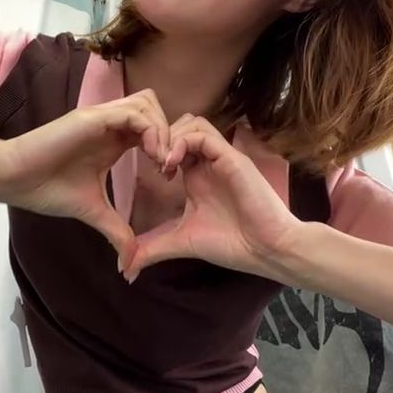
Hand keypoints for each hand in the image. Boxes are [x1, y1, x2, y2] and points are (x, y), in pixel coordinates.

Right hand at [1, 90, 169, 262]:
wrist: (15, 180)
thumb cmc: (47, 189)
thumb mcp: (93, 211)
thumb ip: (116, 231)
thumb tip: (129, 264)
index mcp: (111, 141)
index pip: (151, 128)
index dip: (166, 147)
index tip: (166, 175)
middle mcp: (109, 124)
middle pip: (154, 108)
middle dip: (169, 134)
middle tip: (168, 165)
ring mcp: (101, 117)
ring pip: (148, 103)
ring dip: (162, 130)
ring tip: (160, 160)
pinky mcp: (92, 117)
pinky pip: (133, 112)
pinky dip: (150, 130)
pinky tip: (150, 156)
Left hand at [123, 115, 303, 282]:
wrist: (267, 250)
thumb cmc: (231, 245)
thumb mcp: (181, 243)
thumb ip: (153, 250)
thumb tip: (126, 269)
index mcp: (196, 177)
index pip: (172, 145)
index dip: (153, 151)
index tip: (143, 172)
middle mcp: (207, 163)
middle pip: (180, 126)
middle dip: (159, 138)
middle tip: (149, 163)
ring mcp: (220, 158)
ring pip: (191, 123)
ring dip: (170, 137)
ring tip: (161, 164)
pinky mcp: (231, 157)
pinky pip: (204, 133)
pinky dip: (183, 142)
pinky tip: (172, 165)